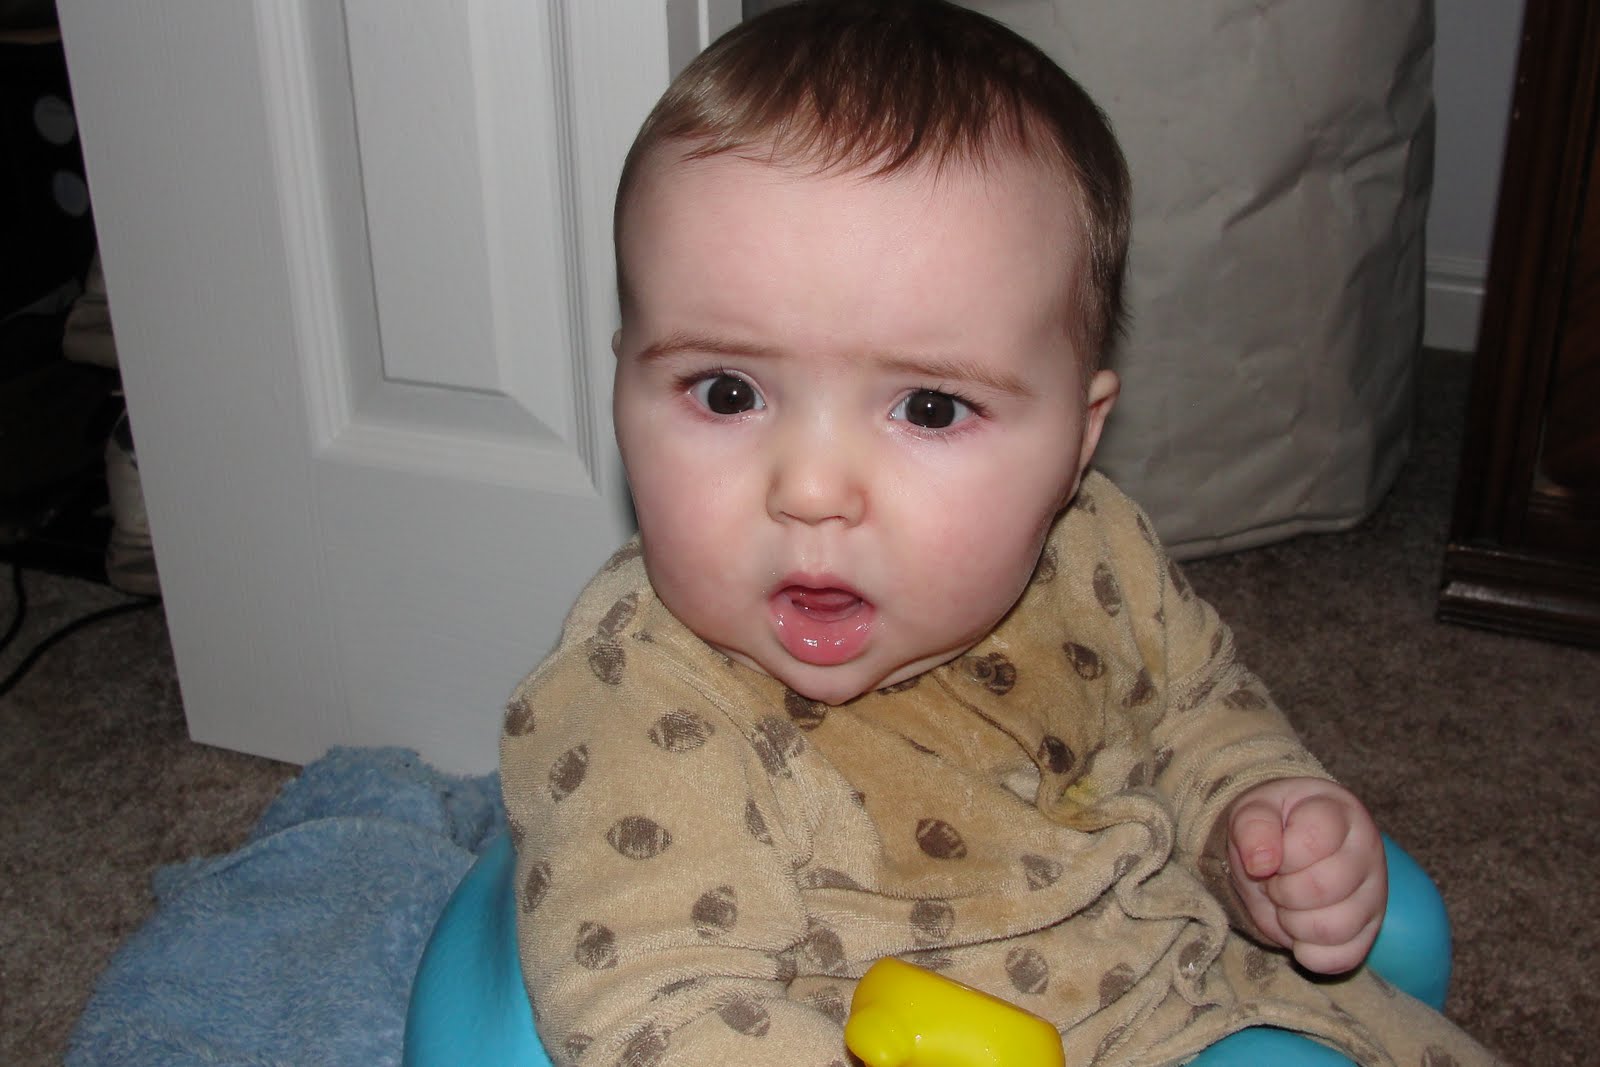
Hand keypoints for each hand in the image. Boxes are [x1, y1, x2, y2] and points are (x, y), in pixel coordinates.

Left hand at [1225, 777, 1386, 973]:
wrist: (1284, 849)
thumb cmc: (1273, 827)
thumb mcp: (1252, 811)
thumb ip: (1253, 826)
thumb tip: (1261, 863)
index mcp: (1340, 813)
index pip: (1313, 841)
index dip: (1281, 856)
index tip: (1271, 854)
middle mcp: (1367, 852)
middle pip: (1324, 888)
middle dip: (1282, 891)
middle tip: (1275, 880)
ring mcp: (1375, 894)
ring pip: (1335, 928)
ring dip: (1293, 923)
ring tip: (1287, 903)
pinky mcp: (1370, 932)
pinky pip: (1343, 959)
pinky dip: (1309, 953)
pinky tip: (1299, 931)